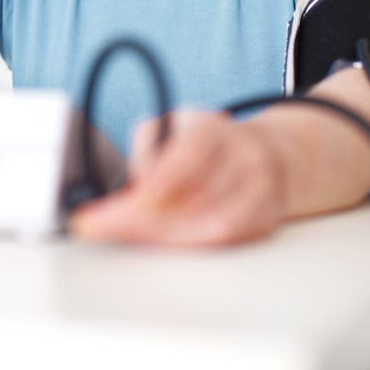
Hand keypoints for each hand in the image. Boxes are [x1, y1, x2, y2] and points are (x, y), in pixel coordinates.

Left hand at [69, 110, 289, 247]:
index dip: (151, 188)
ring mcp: (260, 189)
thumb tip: (134, 187)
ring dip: (164, 236)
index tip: (114, 210)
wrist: (269, 153)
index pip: (184, 160)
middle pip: (194, 198)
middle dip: (142, 220)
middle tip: (101, 228)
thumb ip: (147, 148)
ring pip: (211, 225)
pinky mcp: (266, 218)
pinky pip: (228, 240)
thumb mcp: (170, 125)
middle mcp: (243, 156)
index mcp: (213, 129)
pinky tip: (165, 243)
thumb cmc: (206, 143)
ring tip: (128, 235)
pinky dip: (193, 244)